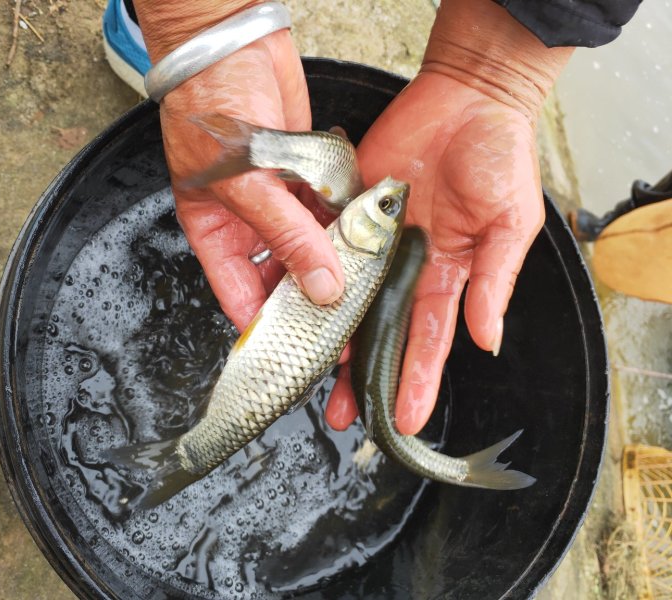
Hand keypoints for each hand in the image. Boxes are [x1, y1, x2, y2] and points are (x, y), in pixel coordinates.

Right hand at [158, 31, 344, 329]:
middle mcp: (249, 220)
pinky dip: (347, 223)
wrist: (235, 43)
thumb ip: (287, 237)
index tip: (296, 352)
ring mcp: (281, 198)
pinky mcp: (308, 175)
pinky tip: (367, 241)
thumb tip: (321, 286)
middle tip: (342, 325)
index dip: (266, 326)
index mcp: (216, 231)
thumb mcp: (244, 184)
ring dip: (335, 260)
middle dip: (310, 297)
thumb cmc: (211, 106)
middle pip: (282, 274)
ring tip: (363, 289)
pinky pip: (331, 210)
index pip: (240, 294)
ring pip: (312, 243)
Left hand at [325, 0, 572, 434]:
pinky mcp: (346, 211)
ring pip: (343, 300)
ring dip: (326, 338)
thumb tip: (487, 339)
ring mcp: (371, 242)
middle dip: (362, 377)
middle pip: (377, 332)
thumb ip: (494, 282)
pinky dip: (304, 276)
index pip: (428, 340)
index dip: (416, 381)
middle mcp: (404, 267)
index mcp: (445, 275)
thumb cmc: (500, 156)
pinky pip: (322, 249)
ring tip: (307, 377)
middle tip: (340, 417)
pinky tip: (286, 306)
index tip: (405, 420)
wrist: (467, 97)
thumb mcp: (509, 224)